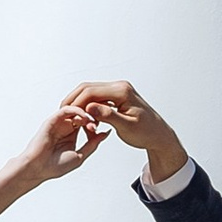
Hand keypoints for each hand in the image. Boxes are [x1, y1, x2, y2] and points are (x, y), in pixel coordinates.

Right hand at [21, 102, 104, 185]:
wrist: (38, 169)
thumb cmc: (55, 166)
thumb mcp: (80, 156)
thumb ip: (93, 144)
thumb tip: (106, 133)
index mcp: (73, 133)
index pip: (89, 120)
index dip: (100, 119)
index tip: (112, 119)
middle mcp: (66, 125)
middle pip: (84, 112)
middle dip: (96, 111)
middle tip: (107, 111)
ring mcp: (59, 122)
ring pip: (76, 109)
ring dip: (88, 111)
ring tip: (97, 115)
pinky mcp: (52, 120)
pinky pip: (66, 110)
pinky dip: (77, 110)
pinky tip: (85, 116)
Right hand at [67, 79, 187, 179]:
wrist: (158, 134)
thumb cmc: (146, 132)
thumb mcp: (126, 127)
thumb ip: (108, 116)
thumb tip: (89, 108)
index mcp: (122, 92)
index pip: (92, 92)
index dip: (77, 103)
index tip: (68, 115)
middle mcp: (120, 87)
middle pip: (88, 87)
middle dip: (74, 99)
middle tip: (63, 113)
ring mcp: (118, 90)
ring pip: (90, 90)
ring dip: (79, 102)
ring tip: (72, 116)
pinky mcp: (117, 95)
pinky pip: (97, 96)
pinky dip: (87, 104)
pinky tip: (83, 116)